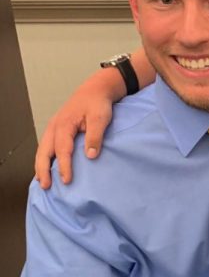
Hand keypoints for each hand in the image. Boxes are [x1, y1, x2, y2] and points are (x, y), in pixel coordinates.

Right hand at [34, 70, 122, 188]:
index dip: (64, 166)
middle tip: (46, 185)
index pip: (62, 149)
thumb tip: (90, 156)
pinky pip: (46, 146)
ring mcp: (53, 127)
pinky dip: (44, 158)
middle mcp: (54, 126)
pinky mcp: (56, 129)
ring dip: (41, 165)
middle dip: (43, 169)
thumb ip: (95, 136)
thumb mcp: (100, 118)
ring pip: (42, 149)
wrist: (95, 90)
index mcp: (64, 124)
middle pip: (44, 151)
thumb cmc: (98, 103)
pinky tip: (46, 168)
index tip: (66, 180)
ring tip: (42, 181)